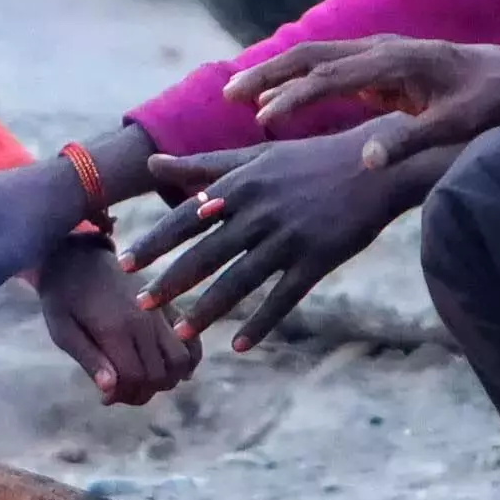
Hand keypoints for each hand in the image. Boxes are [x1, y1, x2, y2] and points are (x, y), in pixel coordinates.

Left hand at [36, 236, 199, 403]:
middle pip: (160, 375)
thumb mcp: (62, 330)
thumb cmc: (63, 297)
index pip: (136, 378)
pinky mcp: (168, 307)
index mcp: (116, 328)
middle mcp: (145, 321)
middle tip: (120, 390)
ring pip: (181, 361)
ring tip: (142, 379)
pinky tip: (169, 368)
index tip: (106, 397)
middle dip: (141, 392)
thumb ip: (89, 359)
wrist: (79, 256)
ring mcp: (160, 313)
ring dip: (166, 379)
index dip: (124, 395)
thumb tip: (109, 391)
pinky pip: (192, 339)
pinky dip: (188, 359)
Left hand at [121, 130, 444, 353]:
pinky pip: (282, 298)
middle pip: (206, 254)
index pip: (186, 218)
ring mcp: (288, 239)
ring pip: (239, 281)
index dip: (155, 242)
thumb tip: (153, 163)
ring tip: (181, 332)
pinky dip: (260, 323)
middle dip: (171, 281)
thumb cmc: (309, 160)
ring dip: (208, 309)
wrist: (375, 165)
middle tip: (140, 304)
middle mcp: (259, 213)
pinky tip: (238, 344)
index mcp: (242, 185)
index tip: (124, 262)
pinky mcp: (316, 260)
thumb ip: (202, 165)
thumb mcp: (255, 155)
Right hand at [223, 38, 499, 168]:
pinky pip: (327, 66)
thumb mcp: (453, 128)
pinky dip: (296, 78)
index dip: (296, 96)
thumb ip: (409, 141)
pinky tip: (274, 100)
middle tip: (229, 95)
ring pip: (314, 56)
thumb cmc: (487, 103)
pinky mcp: (378, 62)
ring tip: (237, 96)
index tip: (266, 117)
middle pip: (311, 55)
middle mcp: (380, 48)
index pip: (332, 75)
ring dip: (276, 73)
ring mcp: (378, 51)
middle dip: (268, 74)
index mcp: (395, 62)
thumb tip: (366, 160)